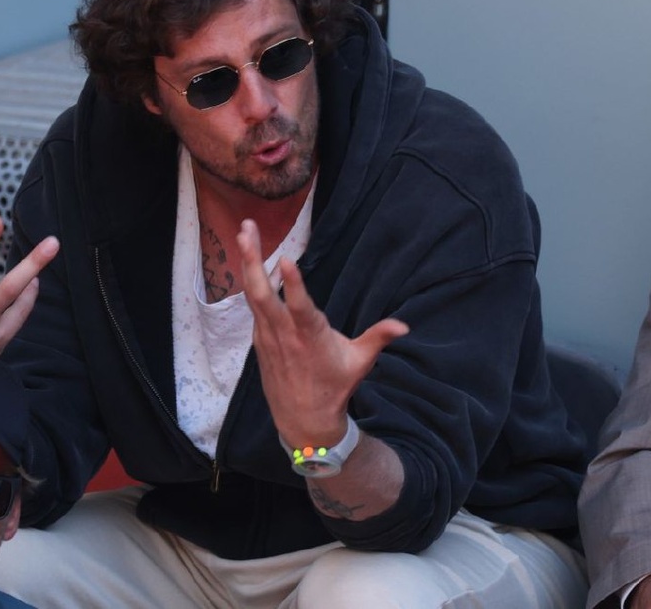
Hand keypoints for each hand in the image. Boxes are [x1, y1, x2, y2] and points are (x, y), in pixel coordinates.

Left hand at [236, 218, 407, 444]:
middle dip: (253, 261)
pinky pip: (253, 306)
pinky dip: (250, 283)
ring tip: (244, 234)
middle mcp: (285, 335)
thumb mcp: (360, 362)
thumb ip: (379, 337)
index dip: (293, 284)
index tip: (284, 258)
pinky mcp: (259, 340)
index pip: (300, 308)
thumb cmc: (335, 387)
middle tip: (247, 230)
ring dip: (247, 264)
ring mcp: (267, 337)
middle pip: (262, 295)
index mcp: (312, 337)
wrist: (304, 420)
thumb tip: (405, 326)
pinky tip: (249, 262)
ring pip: (253, 296)